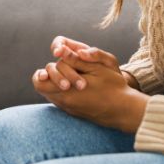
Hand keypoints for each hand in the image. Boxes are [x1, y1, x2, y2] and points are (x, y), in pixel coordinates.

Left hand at [32, 40, 148, 132]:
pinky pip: (60, 100)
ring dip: (57, 83)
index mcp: (66, 92)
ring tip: (73, 75)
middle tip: (64, 68)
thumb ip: (76, 59)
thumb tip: (60, 50)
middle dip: (51, 75)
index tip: (54, 64)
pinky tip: (77, 84)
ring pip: (51, 94)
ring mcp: (69, 109)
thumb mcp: (97, 68)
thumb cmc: (113, 87)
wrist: (124, 110)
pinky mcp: (74, 112)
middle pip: (42, 88)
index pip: (39, 82)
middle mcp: (64, 103)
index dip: (44, 72)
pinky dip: (64, 90)